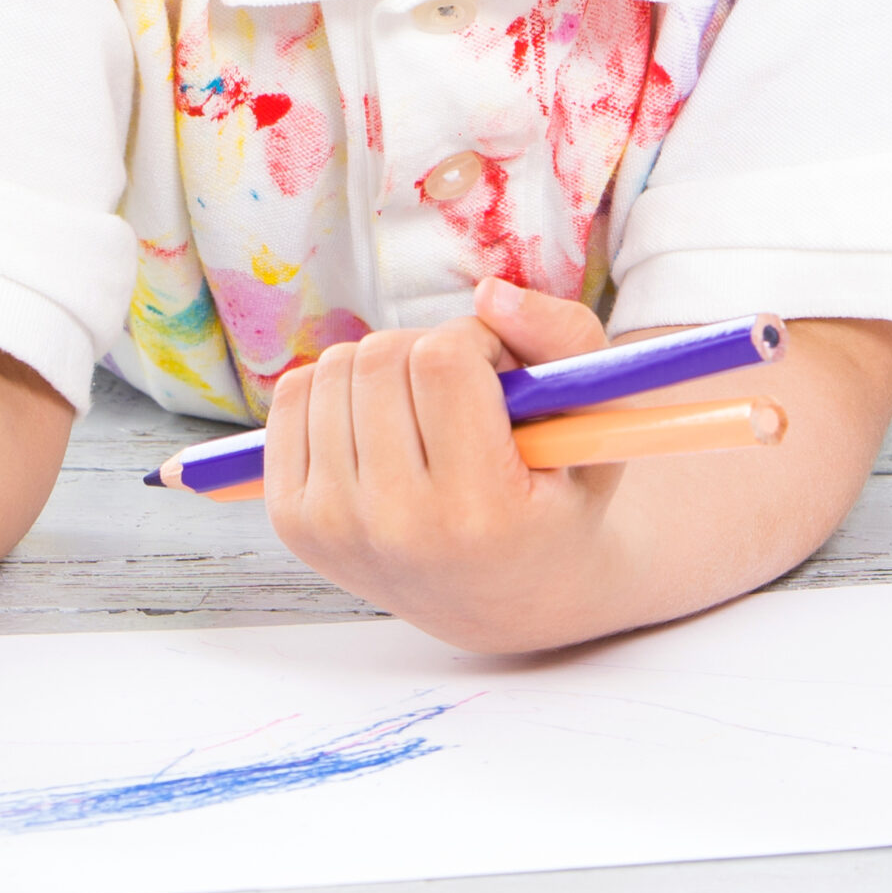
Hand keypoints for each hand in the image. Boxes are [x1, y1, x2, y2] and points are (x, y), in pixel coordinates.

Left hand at [259, 277, 626, 652]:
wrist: (510, 598)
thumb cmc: (560, 498)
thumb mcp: (598, 418)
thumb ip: (563, 338)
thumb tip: (487, 294)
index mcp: (480, 512)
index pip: (441, 360)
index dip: (475, 342)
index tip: (499, 374)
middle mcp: (397, 528)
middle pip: (380, 358)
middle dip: (427, 352)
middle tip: (462, 396)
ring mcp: (336, 528)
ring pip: (333, 370)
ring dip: (382, 368)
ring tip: (423, 414)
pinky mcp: (294, 522)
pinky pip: (293, 397)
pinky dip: (335, 388)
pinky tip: (378, 424)